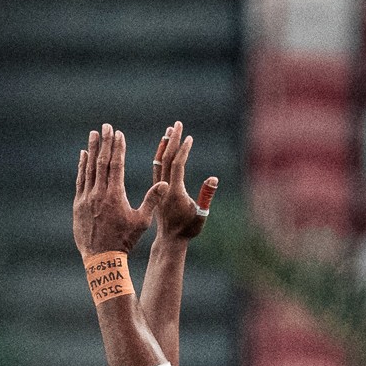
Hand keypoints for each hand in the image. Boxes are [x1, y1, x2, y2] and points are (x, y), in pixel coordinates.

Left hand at [70, 121, 144, 258]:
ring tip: (93, 134)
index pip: (116, 165)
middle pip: (101, 162)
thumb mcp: (141, 221)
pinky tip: (83, 155)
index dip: (118, 148)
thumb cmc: (125, 240)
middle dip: (104, 142)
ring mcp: (86, 198)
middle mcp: (99, 193)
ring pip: (89, 168)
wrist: (102, 257)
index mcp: (115, 195)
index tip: (119, 134)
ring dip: (92, 150)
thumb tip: (165, 184)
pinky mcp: (78, 204)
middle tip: (106, 127)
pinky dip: (82, 166)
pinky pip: (80, 180)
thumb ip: (152, 200)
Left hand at [138, 120, 218, 240]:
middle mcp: (162, 188)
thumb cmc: (187, 231)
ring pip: (158, 162)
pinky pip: (151, 170)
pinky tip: (155, 149)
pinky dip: (154, 156)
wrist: (168, 242)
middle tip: (177, 124)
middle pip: (165, 159)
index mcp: (173, 192)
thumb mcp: (200, 216)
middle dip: (172, 140)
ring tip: (168, 131)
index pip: (177, 165)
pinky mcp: (154, 191)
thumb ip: (206, 197)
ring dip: (163, 145)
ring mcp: (157, 189)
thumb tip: (213, 179)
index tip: (189, 137)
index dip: (183, 150)